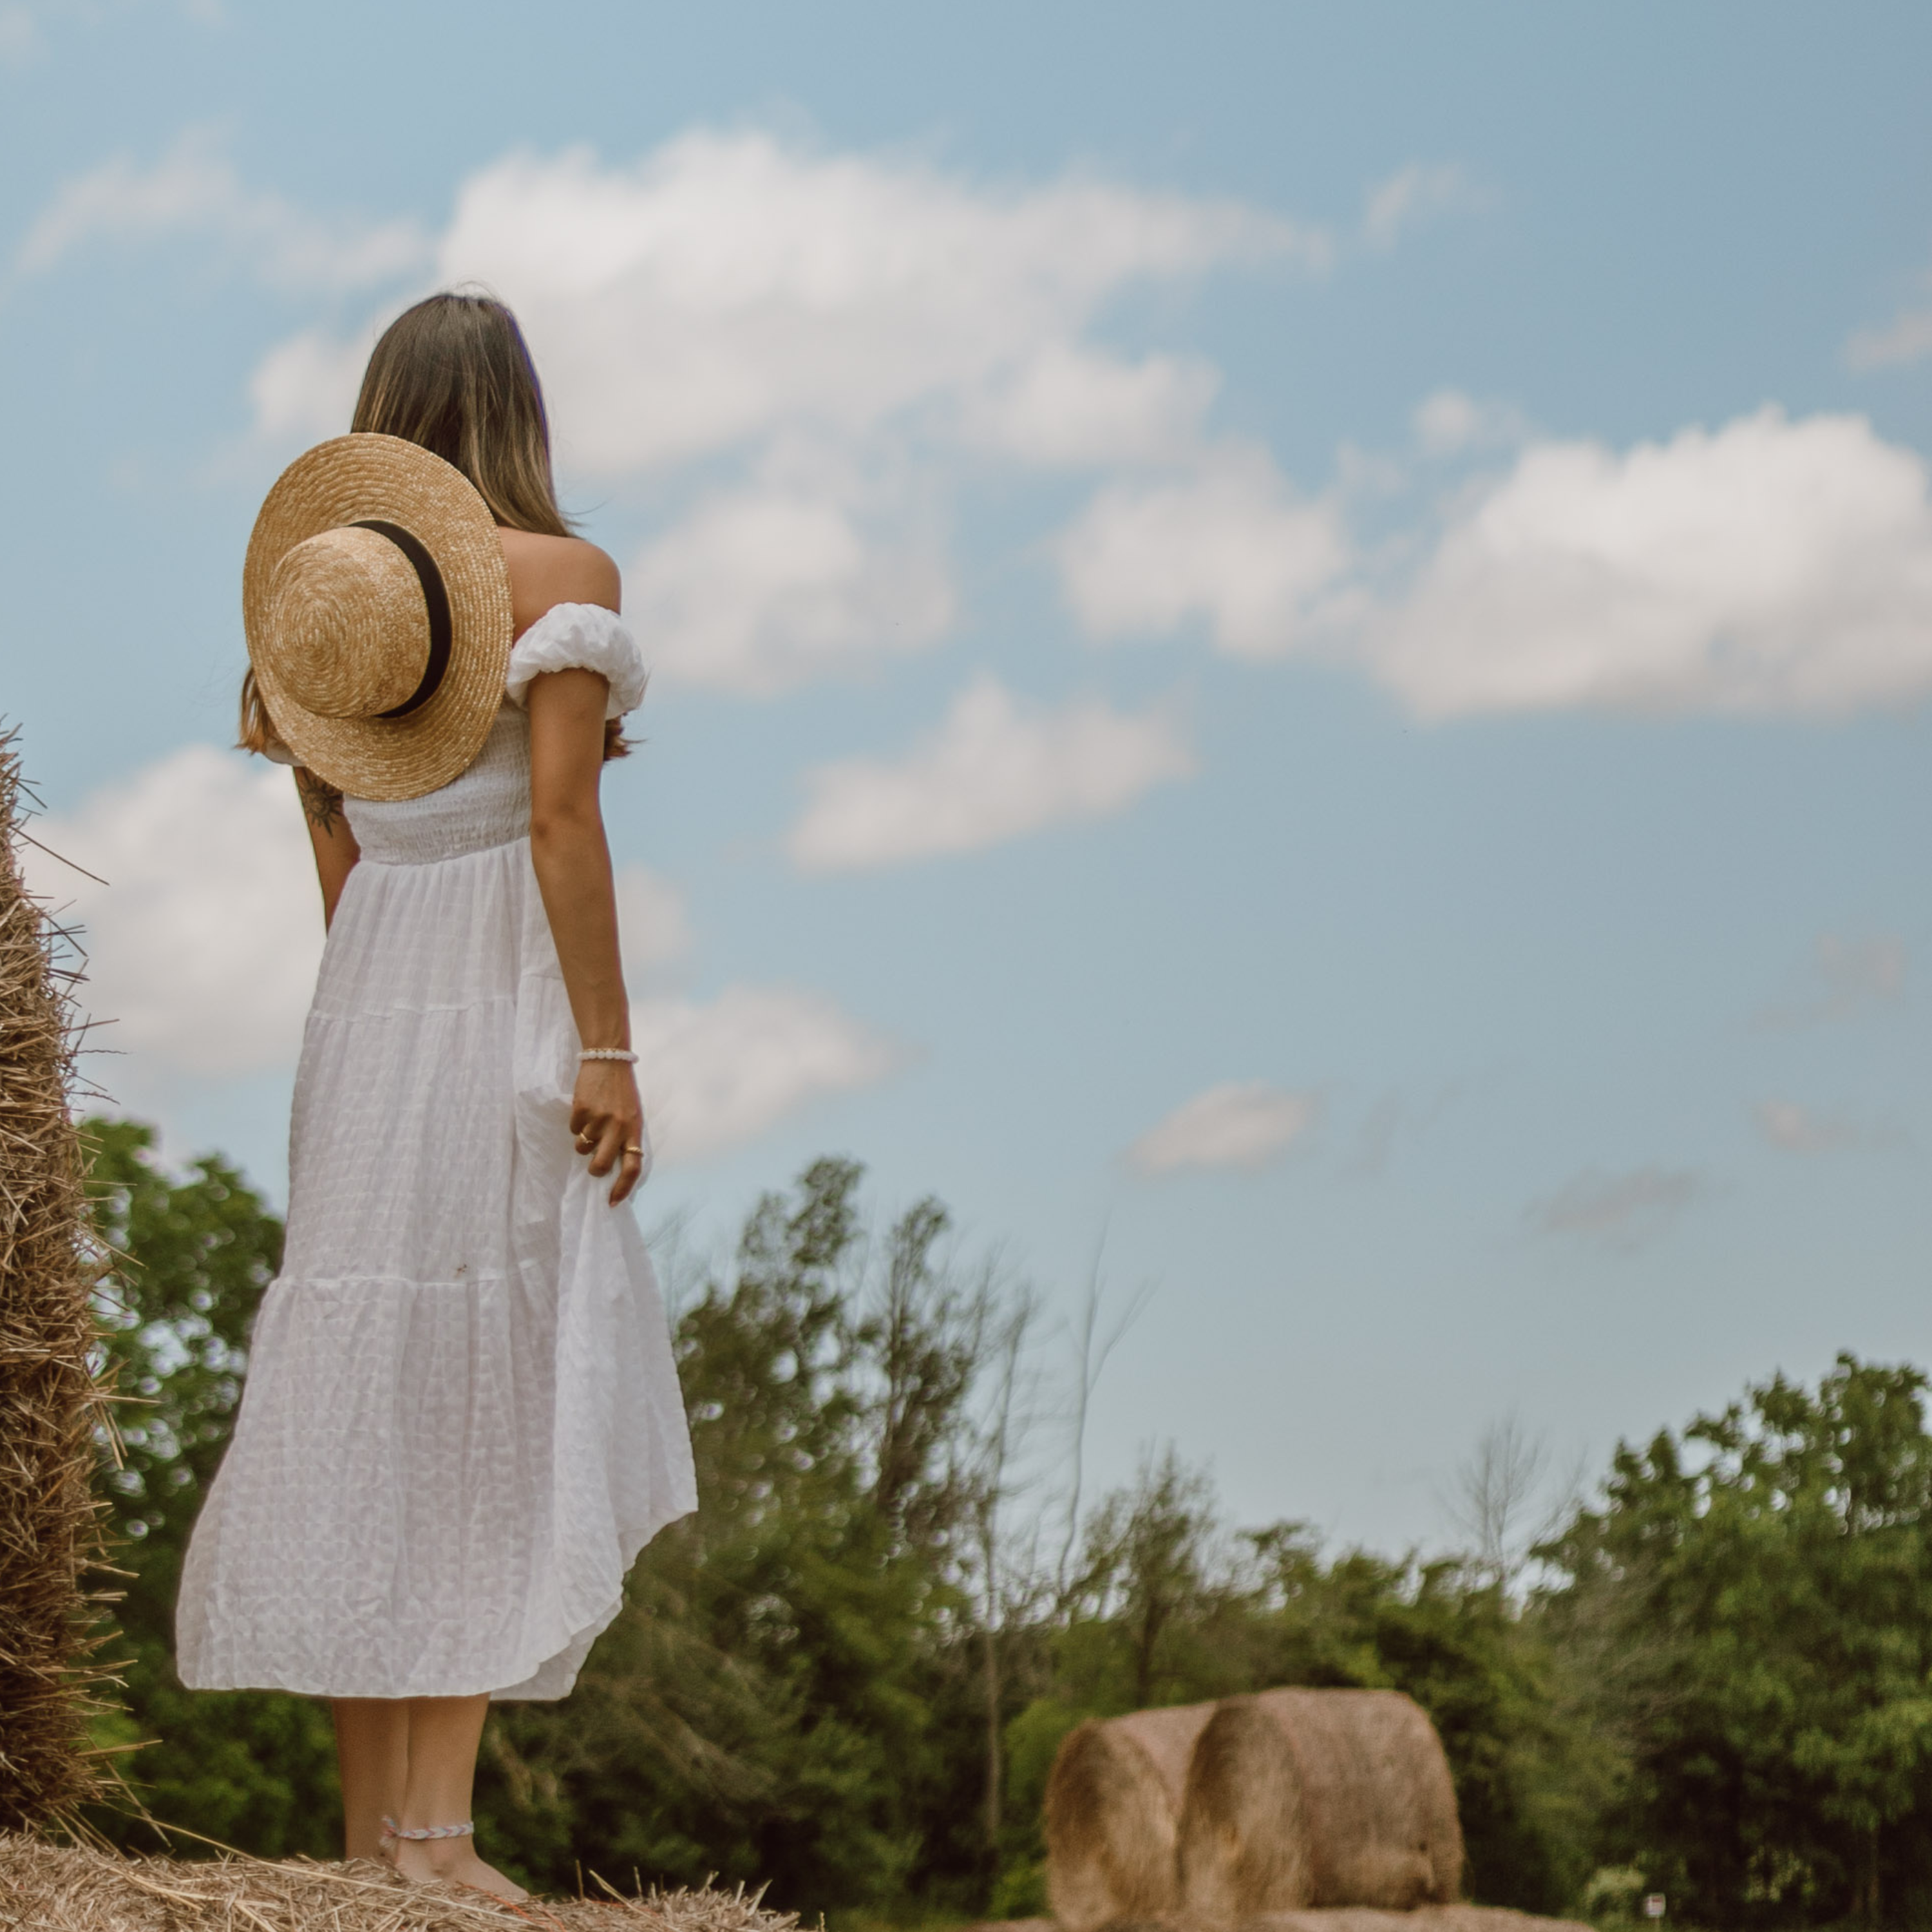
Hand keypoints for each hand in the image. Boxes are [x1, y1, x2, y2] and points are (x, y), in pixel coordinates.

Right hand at [570, 1058, 647, 1204]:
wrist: (609, 1059)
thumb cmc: (622, 1091)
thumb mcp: (633, 1115)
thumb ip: (627, 1138)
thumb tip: (616, 1166)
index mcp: (635, 1130)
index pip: (633, 1167)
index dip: (623, 1188)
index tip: (612, 1202)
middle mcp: (618, 1127)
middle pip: (600, 1165)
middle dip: (594, 1170)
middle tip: (593, 1163)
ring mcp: (599, 1119)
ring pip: (582, 1147)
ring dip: (584, 1141)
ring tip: (592, 1121)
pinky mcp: (581, 1110)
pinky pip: (573, 1129)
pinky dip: (577, 1123)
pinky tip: (586, 1108)